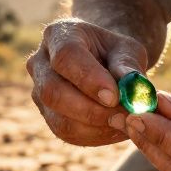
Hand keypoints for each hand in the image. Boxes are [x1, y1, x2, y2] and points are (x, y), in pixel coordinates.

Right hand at [27, 18, 148, 145]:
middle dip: (90, 110)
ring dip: (96, 127)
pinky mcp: (48, 116)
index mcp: (58, 35)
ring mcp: (39, 92)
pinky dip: (96, 136)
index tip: (115, 96)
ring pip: (59, 119)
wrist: (105, 64)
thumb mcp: (128, 51)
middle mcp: (39, 63)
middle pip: (53, 91)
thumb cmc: (116, 54)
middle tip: (123, 116)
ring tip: (126, 123)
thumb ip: (129, 66)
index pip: (65, 57)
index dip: (89, 79)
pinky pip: (68, 133)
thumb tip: (132, 89)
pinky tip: (117, 128)